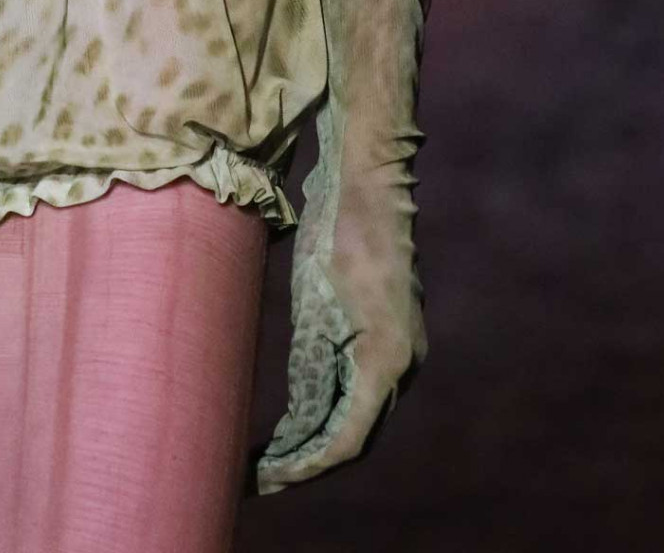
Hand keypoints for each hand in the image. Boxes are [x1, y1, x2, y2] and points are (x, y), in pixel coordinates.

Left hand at [256, 214, 425, 493]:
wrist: (367, 183)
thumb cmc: (338, 235)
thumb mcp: (314, 304)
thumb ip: (311, 365)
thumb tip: (300, 421)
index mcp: (387, 362)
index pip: (347, 439)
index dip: (306, 465)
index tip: (268, 479)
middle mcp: (403, 365)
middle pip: (356, 434)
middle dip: (309, 459)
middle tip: (260, 476)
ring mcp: (400, 349)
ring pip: (358, 413)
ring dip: (317, 436)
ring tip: (269, 455)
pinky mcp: (387, 333)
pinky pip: (358, 385)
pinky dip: (328, 407)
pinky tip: (295, 416)